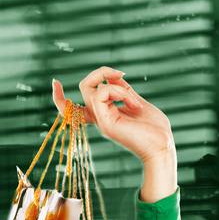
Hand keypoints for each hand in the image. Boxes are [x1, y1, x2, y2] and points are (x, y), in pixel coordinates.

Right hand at [52, 66, 173, 163]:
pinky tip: (133, 103)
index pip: (73, 107)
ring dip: (117, 86)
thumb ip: (124, 90)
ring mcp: (101, 121)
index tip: (55, 82)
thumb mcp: (137, 103)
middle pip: (85, 88)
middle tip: (121, 74)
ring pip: (91, 89)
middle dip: (100, 72)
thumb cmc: (155, 129)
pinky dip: (118, 91)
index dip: (59, 96)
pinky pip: (100, 94)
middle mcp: (100, 117)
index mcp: (105, 114)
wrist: (163, 146)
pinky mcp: (106, 122)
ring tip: (135, 101)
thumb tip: (113, 76)